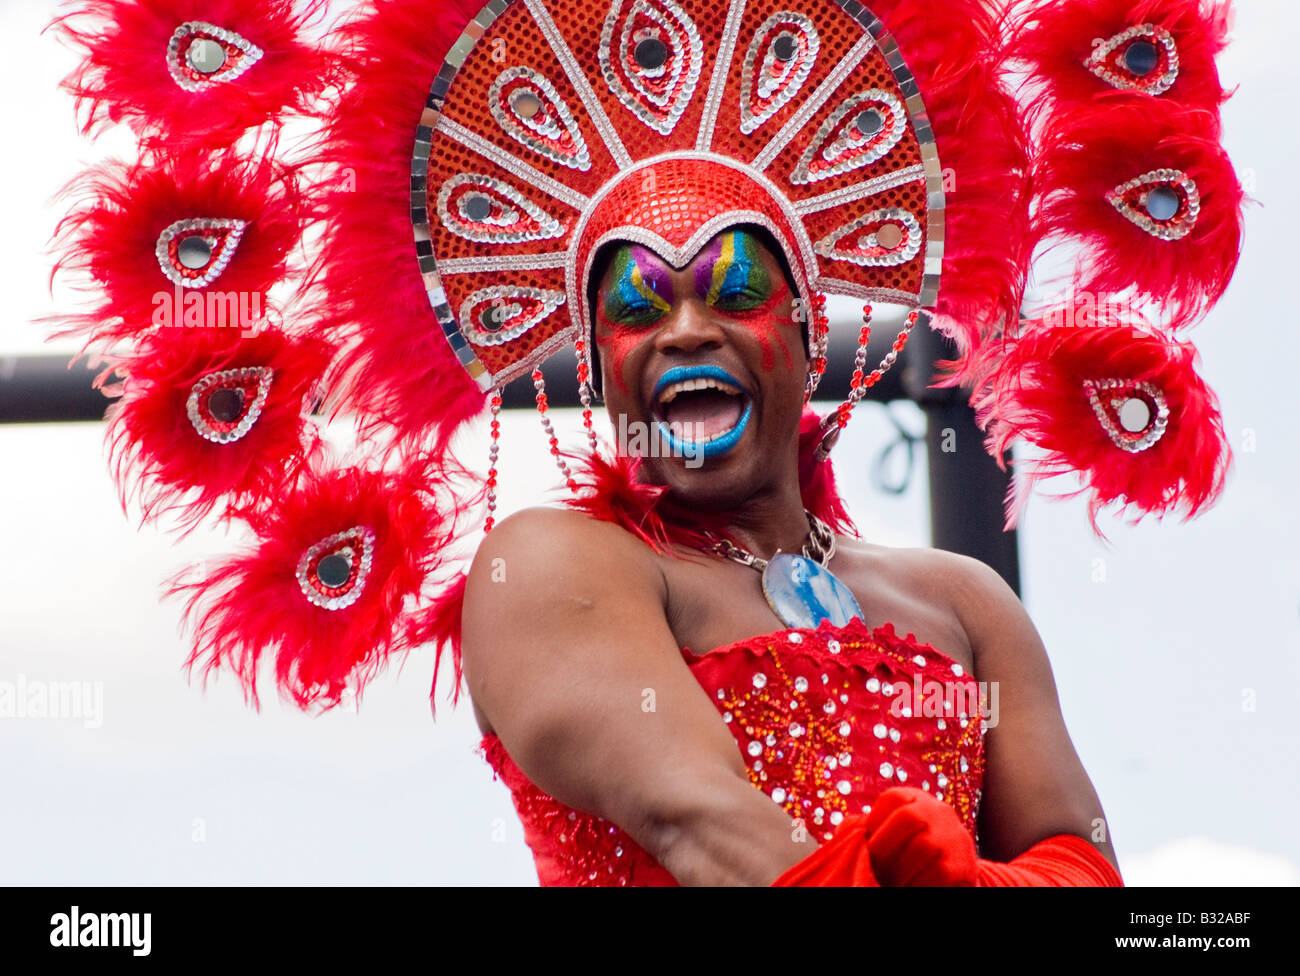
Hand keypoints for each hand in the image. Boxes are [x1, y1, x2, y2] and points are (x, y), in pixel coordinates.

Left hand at [863, 787, 977, 885]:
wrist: (951, 881)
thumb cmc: (906, 858)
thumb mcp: (889, 837)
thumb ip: (866, 832)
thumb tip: (846, 833)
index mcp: (916, 800)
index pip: (894, 798)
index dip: (875, 821)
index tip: (865, 846)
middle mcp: (939, 813)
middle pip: (909, 817)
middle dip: (884, 846)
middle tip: (873, 868)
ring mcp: (955, 837)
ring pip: (924, 845)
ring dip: (899, 869)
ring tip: (888, 882)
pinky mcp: (963, 866)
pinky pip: (939, 871)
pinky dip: (917, 882)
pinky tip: (908, 887)